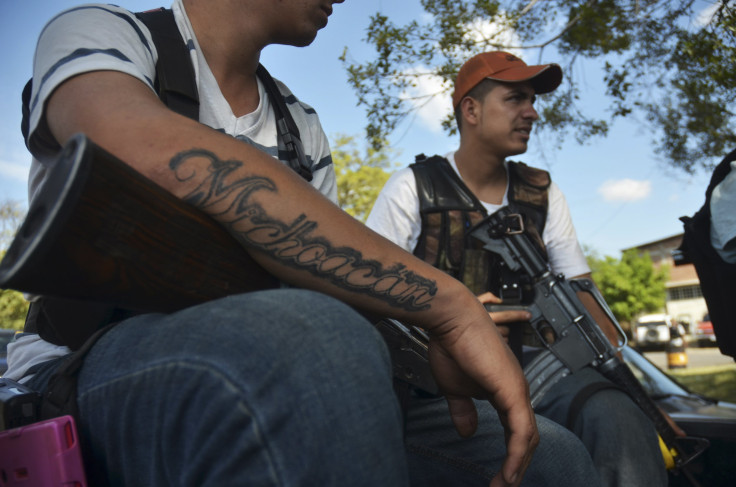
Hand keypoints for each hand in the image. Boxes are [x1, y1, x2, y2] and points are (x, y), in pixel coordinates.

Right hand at [426, 299, 538, 485]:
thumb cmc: (452, 345)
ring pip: (527, 438)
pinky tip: (509, 472)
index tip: (498, 475)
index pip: (515, 429)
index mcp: (504, 390)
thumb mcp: (455, 388)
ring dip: (517, 466)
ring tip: (504, 485)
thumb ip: (463, 410)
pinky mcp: (513, 391)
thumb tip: (467, 431)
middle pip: (526, 437)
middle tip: (502, 485)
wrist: (451, 319)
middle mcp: (517, 390)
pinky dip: (517, 455)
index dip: (510, 454)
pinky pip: (521, 431)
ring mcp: (518, 390)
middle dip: (516, 465)